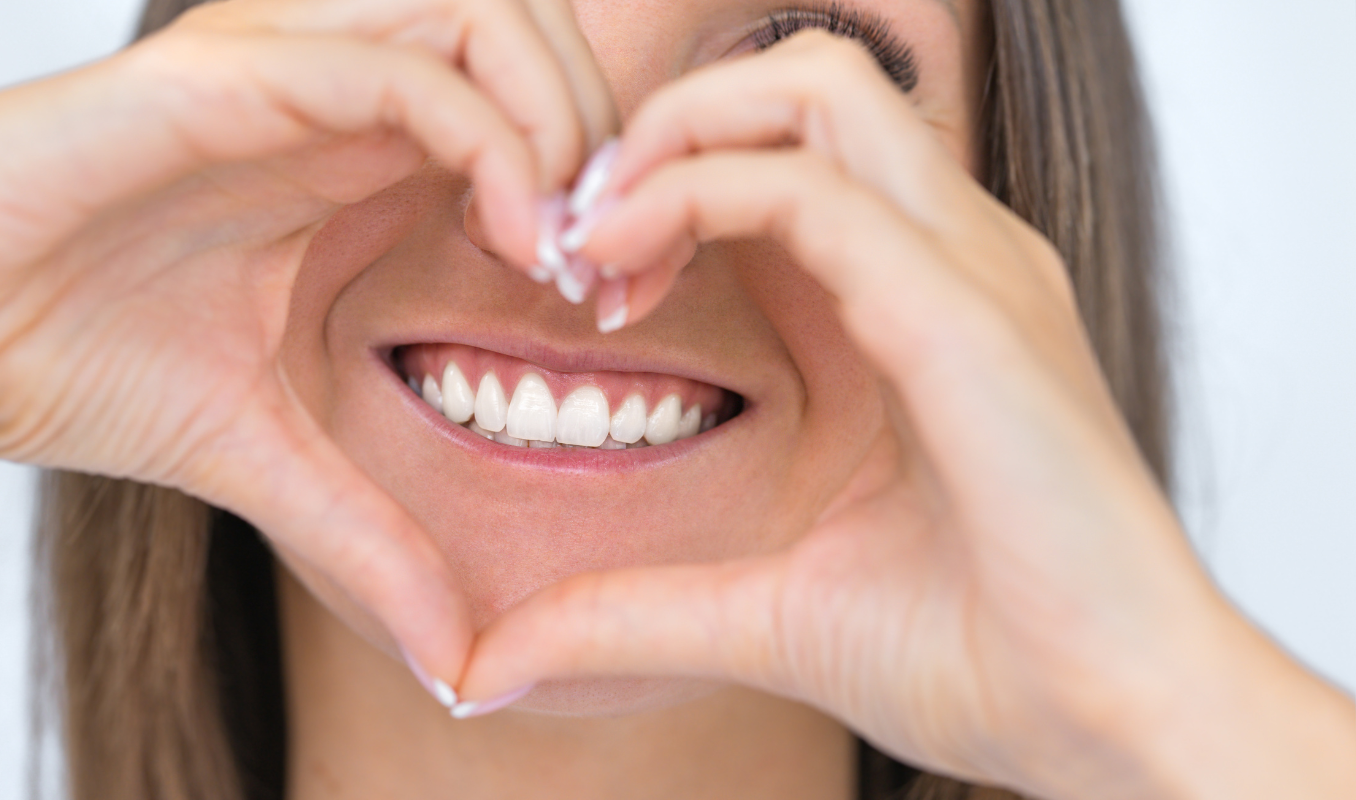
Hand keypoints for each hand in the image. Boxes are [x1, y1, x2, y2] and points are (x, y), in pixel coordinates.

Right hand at [0, 0, 615, 685]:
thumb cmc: (74, 357)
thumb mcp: (269, 455)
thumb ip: (371, 534)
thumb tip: (455, 659)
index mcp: (361, 154)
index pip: (536, 107)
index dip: (607, 190)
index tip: (617, 300)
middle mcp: (343, 90)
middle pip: (545, 39)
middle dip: (612, 143)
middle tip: (613, 270)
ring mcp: (293, 67)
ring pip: (499, 18)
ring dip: (568, 128)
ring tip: (564, 254)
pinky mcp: (232, 74)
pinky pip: (408, 67)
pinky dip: (495, 141)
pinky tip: (513, 241)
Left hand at [455, 32, 1355, 798]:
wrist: (1111, 721)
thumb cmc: (978, 654)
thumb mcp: (766, 609)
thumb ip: (634, 610)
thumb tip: (498, 667)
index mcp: (921, 298)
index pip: (791, 154)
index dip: (671, 183)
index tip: (590, 283)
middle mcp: (955, 255)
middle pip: (806, 80)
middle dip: (671, 124)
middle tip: (583, 234)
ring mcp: (973, 270)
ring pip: (816, 90)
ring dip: (679, 138)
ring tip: (599, 246)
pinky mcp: (967, 315)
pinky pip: (814, 191)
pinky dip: (697, 197)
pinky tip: (623, 276)